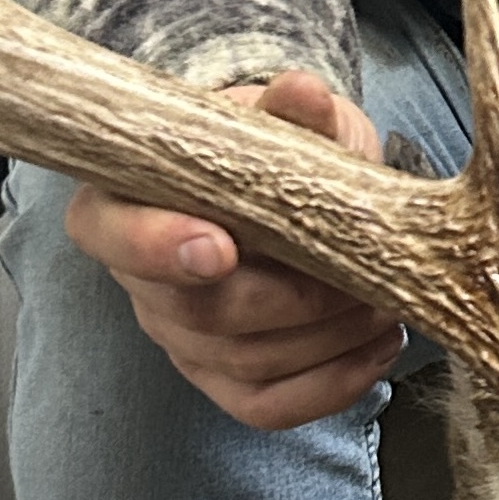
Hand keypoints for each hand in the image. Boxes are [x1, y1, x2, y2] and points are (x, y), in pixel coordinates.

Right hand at [63, 69, 402, 428]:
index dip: (159, 247)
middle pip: (195, 311)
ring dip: (326, 337)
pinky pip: (267, 405)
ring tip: (385, 299)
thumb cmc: (266, 145)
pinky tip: (378, 349)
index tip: (221, 247)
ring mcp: (177, 334)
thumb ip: (287, 112)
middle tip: (358, 270)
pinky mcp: (221, 376)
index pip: (114, 235)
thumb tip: (303, 94)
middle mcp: (138, 279)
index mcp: (123, 202)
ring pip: (243, 360)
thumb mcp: (278, 117)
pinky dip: (331, 386)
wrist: (285, 181)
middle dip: (289, 297)